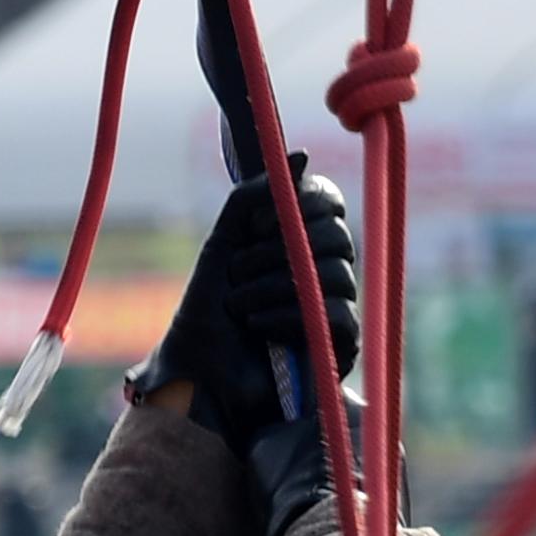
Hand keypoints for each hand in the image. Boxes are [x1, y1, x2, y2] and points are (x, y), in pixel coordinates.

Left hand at [130, 162, 359, 440]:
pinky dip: (289, 316)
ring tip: (239, 307)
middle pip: (337, 235)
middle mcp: (323, 272)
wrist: (196, 379)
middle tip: (238, 271)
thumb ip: (252, 196)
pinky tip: (258, 327)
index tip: (256, 226)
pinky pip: (336, 315)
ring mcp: (335, 310)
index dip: (299, 206)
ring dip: (274, 285)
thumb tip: (301, 156)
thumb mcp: (222, 245)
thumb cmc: (205, 317)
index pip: (329, 203)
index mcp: (299, 244)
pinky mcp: (339, 349)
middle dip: (279, 249)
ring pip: (335, 274)